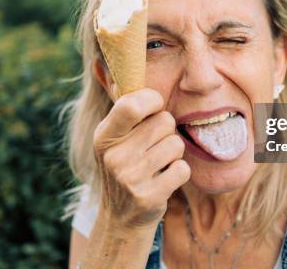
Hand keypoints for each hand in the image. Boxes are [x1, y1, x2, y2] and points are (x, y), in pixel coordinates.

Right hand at [92, 88, 190, 228]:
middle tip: (153, 147)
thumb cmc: (124, 167)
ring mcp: (130, 178)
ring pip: (176, 144)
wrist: (120, 219)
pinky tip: (163, 180)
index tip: (154, 107)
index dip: (152, 101)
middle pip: (164, 121)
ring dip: (173, 154)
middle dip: (166, 132)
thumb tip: (115, 67)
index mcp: (104, 136)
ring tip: (157, 164)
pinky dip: (178, 173)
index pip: (132, 104)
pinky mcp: (149, 196)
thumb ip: (123, 110)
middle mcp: (114, 156)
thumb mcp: (113, 139)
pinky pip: (182, 169)